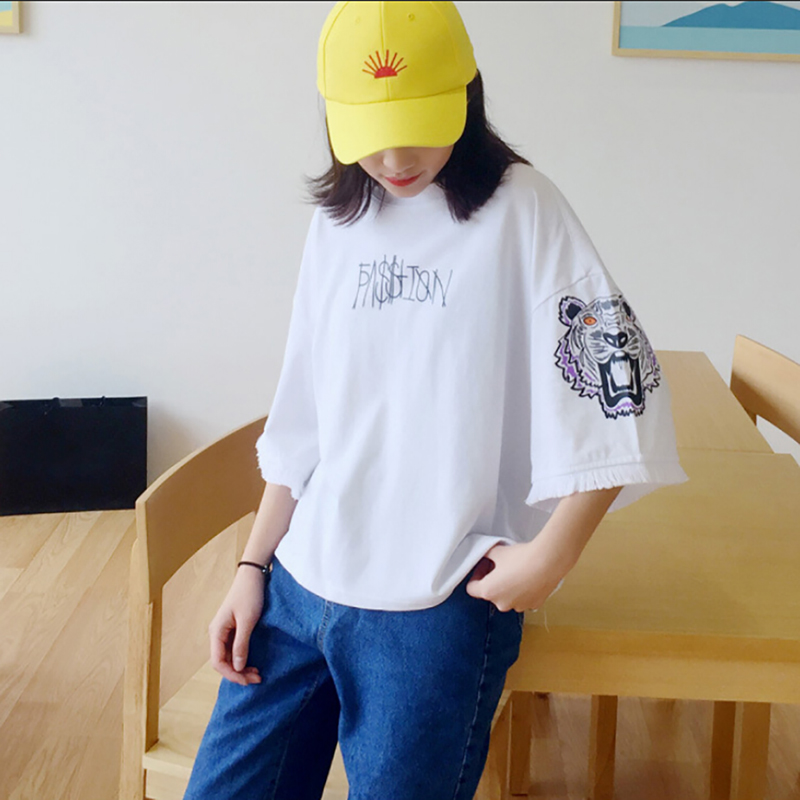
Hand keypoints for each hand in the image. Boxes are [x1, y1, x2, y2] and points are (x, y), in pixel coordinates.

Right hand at [208, 567, 265, 685]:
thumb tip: (238, 667)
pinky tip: (252, 662)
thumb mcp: (247, 621)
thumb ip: (241, 645)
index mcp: (216, 631)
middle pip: (223, 662)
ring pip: (229, 656)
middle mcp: (217, 633)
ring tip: (257, 674)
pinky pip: (234, 649)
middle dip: (238, 673)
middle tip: (257, 679)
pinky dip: (242, 657)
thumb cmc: (249, 595)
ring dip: (241, 667)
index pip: (218, 662)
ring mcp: (224, 631)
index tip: (248, 681)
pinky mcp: (233, 628)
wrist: (252, 575)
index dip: (232, 674)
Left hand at [466, 537, 571, 612]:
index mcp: (488, 591)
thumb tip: (484, 554)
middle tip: (501, 565)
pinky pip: (523, 598)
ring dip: (509, 587)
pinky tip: (528, 577)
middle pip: (491, 593)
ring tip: (517, 571)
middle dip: (494, 580)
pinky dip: (523, 590)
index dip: (476, 575)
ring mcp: (518, 606)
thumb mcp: (497, 551)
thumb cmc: (521, 557)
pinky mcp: (533, 605)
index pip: (471, 588)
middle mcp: (501, 604)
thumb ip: (486, 554)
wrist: (548, 561)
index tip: (485, 566)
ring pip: (507, 597)